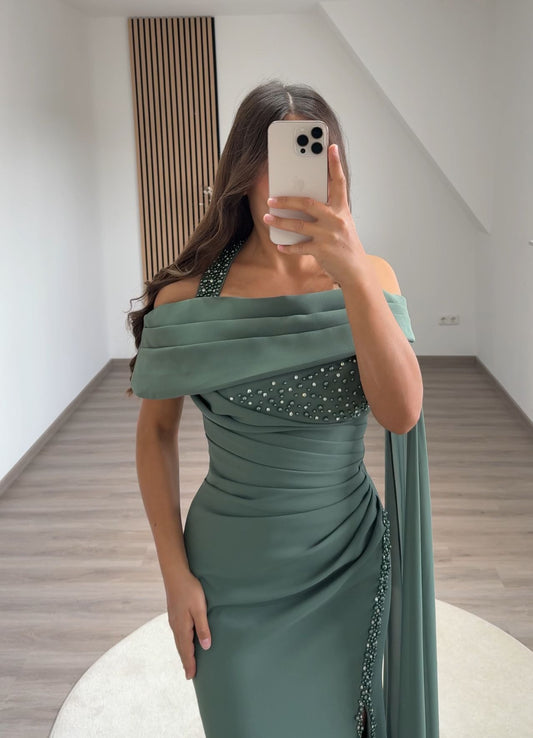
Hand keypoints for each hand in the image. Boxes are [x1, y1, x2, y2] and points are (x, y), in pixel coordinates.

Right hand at [166, 570, 211, 679]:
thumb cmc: (190, 590)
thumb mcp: (199, 608)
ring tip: (188, 661)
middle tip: (189, 675)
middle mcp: (175, 626)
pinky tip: (184, 641)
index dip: (189, 664)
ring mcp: (173, 620)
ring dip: (183, 652)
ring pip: (179, 641)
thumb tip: (205, 646)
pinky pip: (178, 633)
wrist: (175, 574)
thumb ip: (202, 627)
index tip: (191, 677)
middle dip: (186, 661)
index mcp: (182, 627)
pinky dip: (182, 642)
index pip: (186, 651)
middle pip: (181, 648)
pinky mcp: (174, 614)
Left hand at [263, 144, 367, 286]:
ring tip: (267, 217)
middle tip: (271, 197)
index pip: (339, 182)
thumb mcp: (341, 223)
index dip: (335, 164)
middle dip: (287, 200)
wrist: (355, 270)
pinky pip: (300, 247)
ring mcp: (329, 235)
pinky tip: (279, 245)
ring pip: (299, 225)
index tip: (330, 146)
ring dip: (280, 221)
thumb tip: (302, 200)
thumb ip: (327, 210)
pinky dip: (288, 247)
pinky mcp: (322, 251)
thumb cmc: (344, 244)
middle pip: (308, 203)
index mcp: (341, 209)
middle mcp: (336, 219)